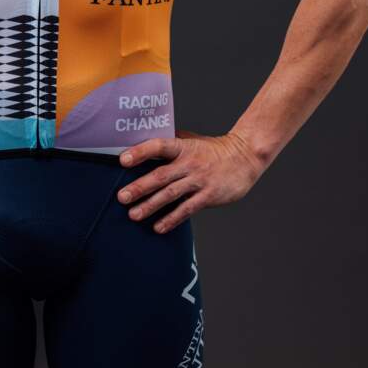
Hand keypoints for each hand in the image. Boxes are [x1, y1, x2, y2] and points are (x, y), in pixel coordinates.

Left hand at [116, 130, 266, 233]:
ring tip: (134, 215)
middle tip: (122, 197)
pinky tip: (159, 227)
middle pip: (161, 175)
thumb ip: (171, 142)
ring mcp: (199, 180)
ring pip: (171, 194)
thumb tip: (144, 141)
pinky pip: (187, 209)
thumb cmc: (214, 149)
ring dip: (151, 206)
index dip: (140, 152)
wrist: (245, 158)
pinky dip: (172, 219)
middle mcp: (190, 163)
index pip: (159, 146)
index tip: (123, 160)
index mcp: (183, 147)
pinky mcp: (208, 196)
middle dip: (139, 187)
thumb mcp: (192, 140)